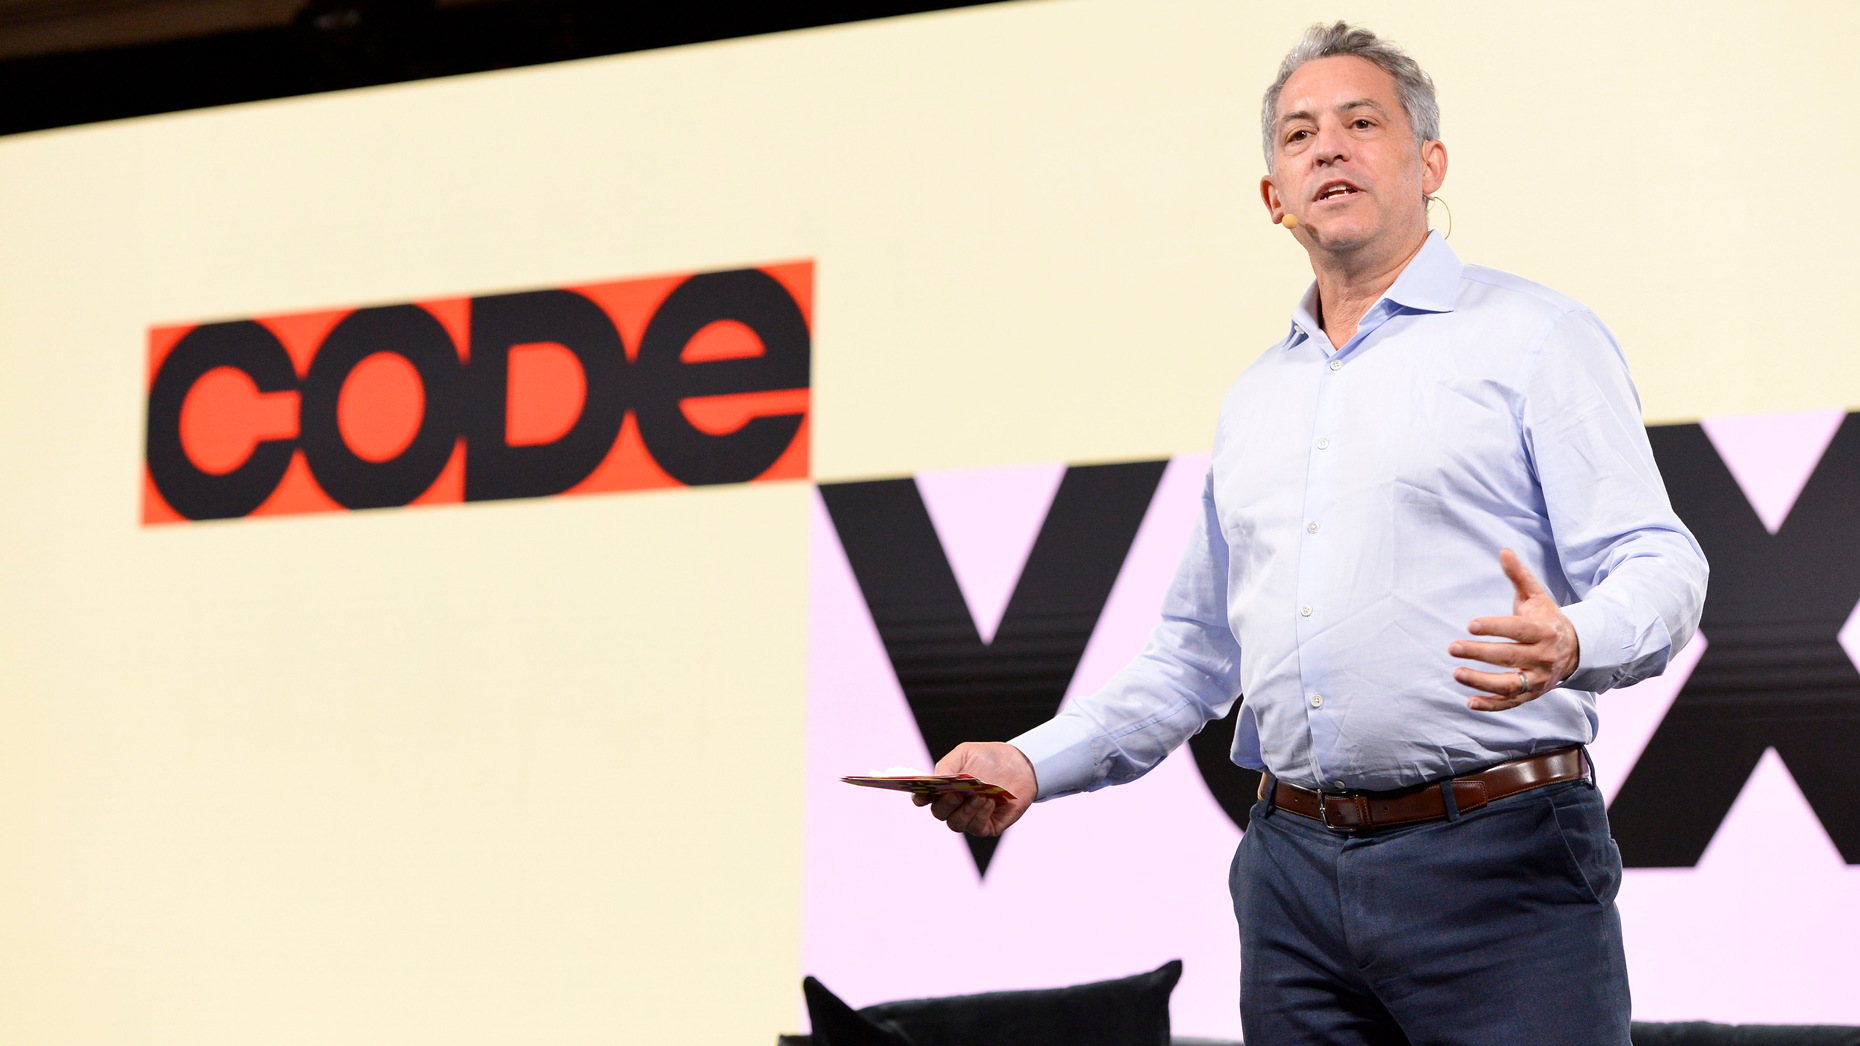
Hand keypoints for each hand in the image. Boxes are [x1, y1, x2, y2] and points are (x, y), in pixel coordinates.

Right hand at [911, 742, 1037, 836]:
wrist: (1019, 764)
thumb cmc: (989, 758)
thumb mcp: (965, 754)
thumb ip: (948, 765)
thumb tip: (936, 779)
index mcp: (943, 788)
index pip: (924, 798)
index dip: (920, 798)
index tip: (922, 795)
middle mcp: (954, 805)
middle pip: (939, 813)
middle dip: (945, 804)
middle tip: (955, 794)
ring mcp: (970, 817)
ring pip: (956, 824)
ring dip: (964, 811)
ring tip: (978, 796)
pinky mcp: (987, 826)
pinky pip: (977, 827)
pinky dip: (980, 815)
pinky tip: (989, 801)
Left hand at [1448, 548, 1580, 711]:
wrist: (1575, 650)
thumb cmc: (1546, 619)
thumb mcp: (1537, 596)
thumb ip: (1519, 576)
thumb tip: (1503, 550)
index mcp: (1543, 631)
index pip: (1518, 630)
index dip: (1495, 628)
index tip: (1471, 625)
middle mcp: (1542, 657)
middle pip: (1509, 656)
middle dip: (1480, 653)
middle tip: (1452, 647)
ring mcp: (1537, 678)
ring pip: (1509, 684)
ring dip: (1482, 681)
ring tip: (1456, 673)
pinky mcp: (1531, 694)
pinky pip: (1511, 703)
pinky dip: (1492, 705)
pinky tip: (1469, 702)